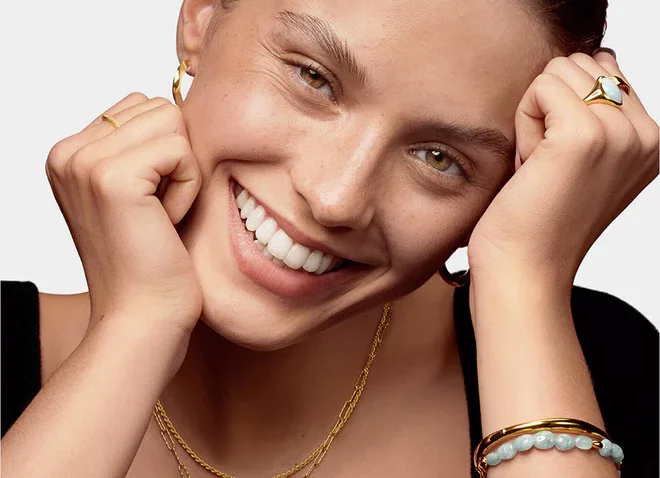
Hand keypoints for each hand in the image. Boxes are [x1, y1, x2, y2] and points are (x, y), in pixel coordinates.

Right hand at [46, 93, 202, 333]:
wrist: (143, 317)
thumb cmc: (151, 261)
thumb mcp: (139, 193)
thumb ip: (141, 146)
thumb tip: (175, 106)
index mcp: (71, 153)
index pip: (143, 106)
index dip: (165, 154)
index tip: (150, 204)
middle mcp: (67, 152)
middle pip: (159, 107)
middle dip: (175, 159)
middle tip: (157, 212)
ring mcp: (83, 162)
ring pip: (171, 122)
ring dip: (182, 172)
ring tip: (160, 215)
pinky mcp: (111, 177)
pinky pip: (181, 151)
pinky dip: (187, 188)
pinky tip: (166, 222)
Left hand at [467, 51, 658, 287]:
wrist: (525, 268)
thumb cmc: (538, 220)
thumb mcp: (578, 160)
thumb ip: (597, 111)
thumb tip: (600, 56)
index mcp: (649, 141)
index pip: (604, 72)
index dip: (564, 110)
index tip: (560, 163)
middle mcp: (646, 135)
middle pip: (580, 65)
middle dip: (548, 110)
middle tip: (544, 166)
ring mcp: (621, 134)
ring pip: (559, 73)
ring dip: (534, 116)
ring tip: (538, 166)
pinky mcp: (586, 135)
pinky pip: (541, 87)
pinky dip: (523, 122)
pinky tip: (528, 164)